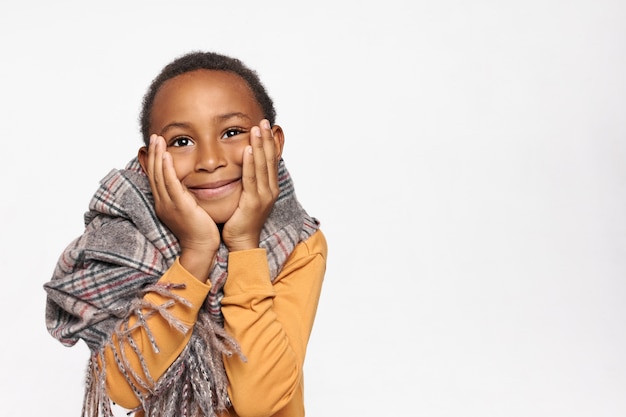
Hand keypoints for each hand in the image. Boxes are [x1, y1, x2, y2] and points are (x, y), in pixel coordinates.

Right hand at [144, 135, 219, 279]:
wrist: (201, 248)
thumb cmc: (200, 230)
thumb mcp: (190, 210)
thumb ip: (186, 197)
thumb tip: (189, 186)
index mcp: (165, 204)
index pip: (156, 178)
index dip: (154, 161)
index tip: (156, 145)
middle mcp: (163, 203)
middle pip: (154, 173)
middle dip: (153, 154)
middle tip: (154, 136)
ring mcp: (169, 204)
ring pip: (159, 175)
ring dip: (157, 156)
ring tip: (157, 139)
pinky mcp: (178, 205)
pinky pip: (169, 183)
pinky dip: (166, 168)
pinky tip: (165, 155)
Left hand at [222, 120, 279, 250]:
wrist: (242, 242)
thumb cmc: (241, 220)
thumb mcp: (247, 196)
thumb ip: (248, 181)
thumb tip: (243, 166)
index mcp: (269, 187)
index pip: (271, 160)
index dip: (269, 142)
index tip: (265, 126)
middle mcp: (270, 189)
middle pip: (269, 159)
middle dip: (267, 139)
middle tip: (264, 121)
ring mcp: (264, 196)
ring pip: (262, 165)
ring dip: (260, 145)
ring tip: (257, 129)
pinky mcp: (253, 202)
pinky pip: (252, 178)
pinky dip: (251, 163)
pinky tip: (248, 150)